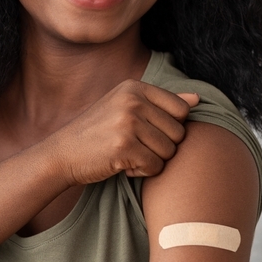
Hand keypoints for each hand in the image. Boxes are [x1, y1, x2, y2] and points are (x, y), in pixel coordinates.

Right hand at [44, 80, 199, 185]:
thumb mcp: (126, 108)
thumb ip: (162, 103)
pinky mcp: (124, 147)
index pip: (182, 110)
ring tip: (130, 155)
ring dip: (153, 160)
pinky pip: (155, 166)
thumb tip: (198, 99)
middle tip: (138, 147)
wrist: (62, 153)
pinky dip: (143, 173)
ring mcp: (128, 123)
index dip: (171, 127)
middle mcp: (133, 101)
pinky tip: (125, 166)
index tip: (150, 133)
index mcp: (135, 88)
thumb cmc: (98, 132)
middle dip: (163, 147)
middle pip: (179, 132)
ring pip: (169, 151)